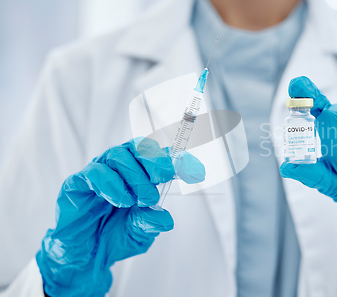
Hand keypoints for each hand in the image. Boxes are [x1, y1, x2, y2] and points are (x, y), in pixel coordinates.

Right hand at [36, 137, 204, 296]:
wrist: (84, 258)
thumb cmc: (113, 238)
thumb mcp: (139, 234)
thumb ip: (150, 223)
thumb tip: (166, 219)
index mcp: (138, 176)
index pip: (156, 156)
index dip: (174, 158)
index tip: (191, 167)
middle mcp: (118, 169)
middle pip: (137, 148)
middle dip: (155, 159)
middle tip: (164, 176)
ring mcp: (97, 173)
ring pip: (117, 155)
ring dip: (135, 175)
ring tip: (143, 199)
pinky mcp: (76, 184)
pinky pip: (94, 172)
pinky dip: (112, 184)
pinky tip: (122, 201)